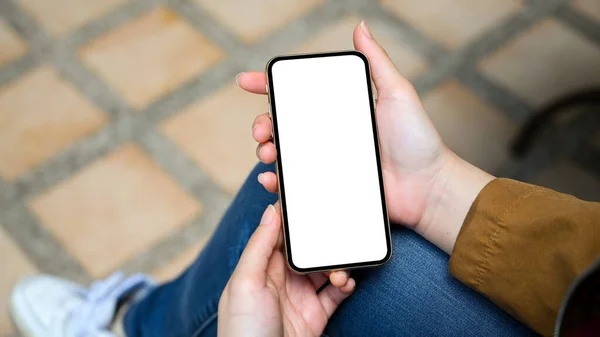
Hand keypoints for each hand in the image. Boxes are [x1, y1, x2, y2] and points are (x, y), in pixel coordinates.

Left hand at [218, 203, 355, 336]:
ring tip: (340, 271)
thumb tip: (271, 210)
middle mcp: (279, 279)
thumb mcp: (245, 284)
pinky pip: (335, 294)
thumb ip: (259, 246)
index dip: (293, 217)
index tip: (311, 198)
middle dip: (323, 240)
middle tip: (338, 231)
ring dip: (336, 264)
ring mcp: (299, 297)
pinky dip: (345, 286)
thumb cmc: (244, 331)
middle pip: (306, 250)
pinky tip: (346, 284)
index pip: (278, 233)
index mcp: (258, 267)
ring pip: (324, 269)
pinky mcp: (315, 315)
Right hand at [237, 21, 493, 253]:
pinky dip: (277, 182)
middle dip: (262, 123)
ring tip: (268, 152)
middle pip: (282, 125)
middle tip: (262, 130)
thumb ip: (377, 62)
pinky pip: (295, 185)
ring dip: (266, 150)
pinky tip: (272, 179)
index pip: (298, 94)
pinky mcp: (328, 187)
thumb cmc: (417, 140)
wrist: (428, 188)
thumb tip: (361, 26)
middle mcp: (329, 135)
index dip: (268, 86)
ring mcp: (327, 162)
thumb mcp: (397, 94)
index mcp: (339, 110)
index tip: (246, 82)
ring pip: (283, 153)